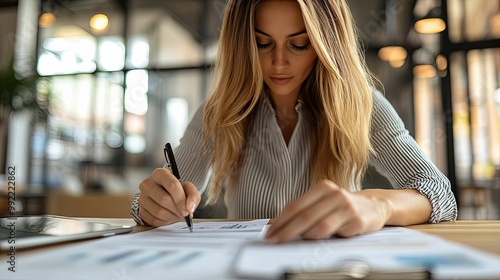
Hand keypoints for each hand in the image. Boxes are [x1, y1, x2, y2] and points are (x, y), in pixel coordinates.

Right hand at [138, 168, 200, 226]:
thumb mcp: (188, 188)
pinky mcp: (141, 210)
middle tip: (185, 214)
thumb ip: (193, 196)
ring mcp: (142, 197)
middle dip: (177, 210)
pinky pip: (153, 220)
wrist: (166, 195)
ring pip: (158, 211)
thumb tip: (190, 208)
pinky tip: (169, 217)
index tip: (187, 210)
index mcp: (160, 174)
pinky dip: (164, 221)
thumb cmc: (176, 191)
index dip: (181, 199)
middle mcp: (148, 184)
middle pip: (164, 199)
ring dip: (172, 217)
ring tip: (178, 215)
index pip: (172, 185)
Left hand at [266, 180, 391, 242]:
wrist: (374, 206)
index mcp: (322, 187)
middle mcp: (334, 194)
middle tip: (274, 240)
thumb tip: (279, 226)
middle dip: (286, 230)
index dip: (280, 220)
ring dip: (302, 235)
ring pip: (317, 225)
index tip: (270, 231)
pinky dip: (320, 237)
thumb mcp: (324, 202)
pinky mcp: (356, 220)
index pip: (295, 205)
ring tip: (294, 241)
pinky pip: (333, 232)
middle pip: (304, 216)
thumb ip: (306, 210)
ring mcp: (346, 206)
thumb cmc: (342, 206)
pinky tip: (314, 239)